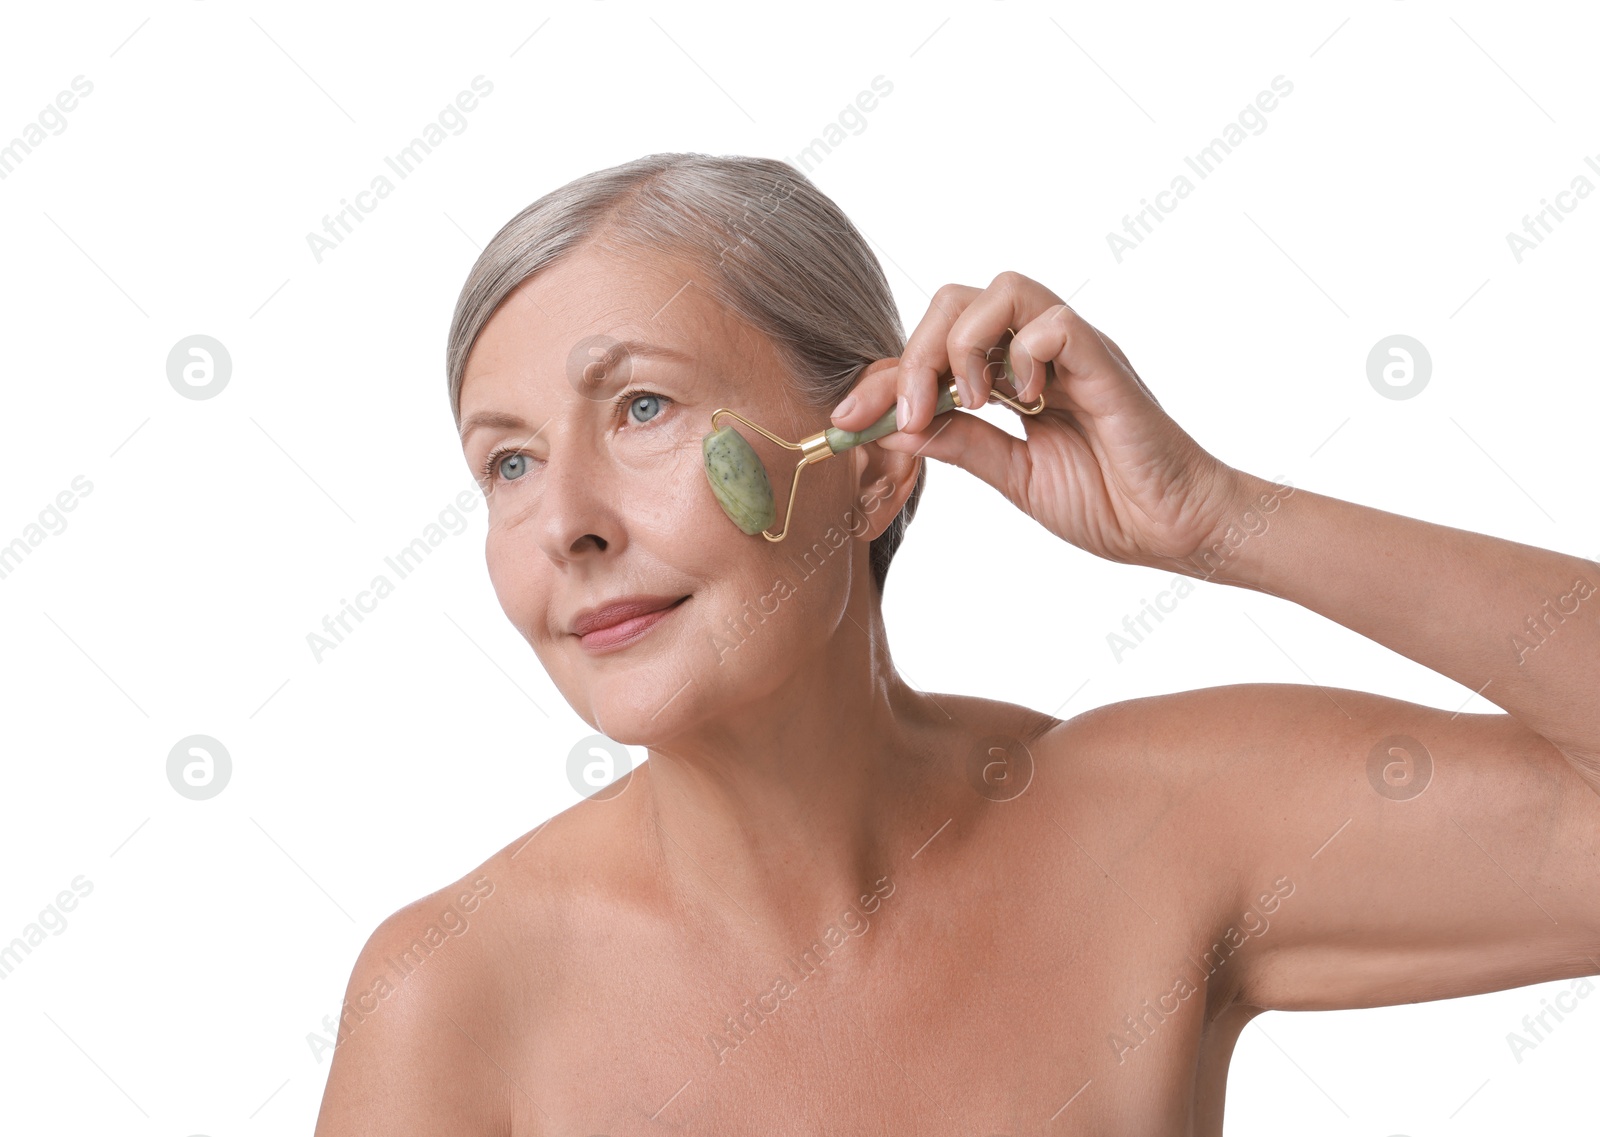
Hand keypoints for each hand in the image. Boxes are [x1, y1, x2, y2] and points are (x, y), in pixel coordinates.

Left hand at [831, 271, 1243, 571]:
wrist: (1173, 528)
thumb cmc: (1106, 502)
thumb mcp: (1012, 476)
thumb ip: (960, 445)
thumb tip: (892, 432)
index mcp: (1012, 376)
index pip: (931, 349)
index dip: (881, 379)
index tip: (844, 422)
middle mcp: (1038, 352)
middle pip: (956, 299)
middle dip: (913, 355)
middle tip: (905, 416)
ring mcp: (1073, 352)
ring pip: (1002, 290)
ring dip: (963, 346)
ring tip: (970, 403)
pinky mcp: (1105, 364)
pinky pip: (1055, 322)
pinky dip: (1025, 355)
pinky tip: (1025, 402)